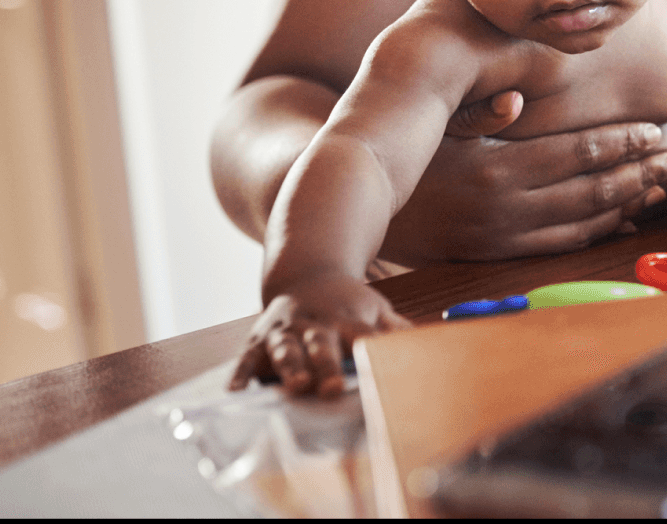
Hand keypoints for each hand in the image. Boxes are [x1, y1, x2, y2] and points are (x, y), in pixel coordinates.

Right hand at [228, 274, 410, 396]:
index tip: (374, 374)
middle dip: (325, 366)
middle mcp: (313, 324)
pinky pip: (247, 359)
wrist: (306, 274)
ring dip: (289, 368)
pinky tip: (235, 392)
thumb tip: (432, 344)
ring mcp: (284, 332)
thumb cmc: (347, 303)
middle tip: (330, 387)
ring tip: (294, 385)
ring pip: (284, 350)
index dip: (366, 355)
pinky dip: (240, 375)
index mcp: (346, 319)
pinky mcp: (258, 341)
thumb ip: (397, 330)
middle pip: (321, 345)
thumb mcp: (375, 309)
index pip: (359, 337)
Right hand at [376, 94, 666, 263]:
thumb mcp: (436, 124)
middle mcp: (508, 208)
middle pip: (590, 190)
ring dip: (626, 204)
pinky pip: (562, 245)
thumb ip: (477, 110)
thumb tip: (516, 100)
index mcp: (497, 169)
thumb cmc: (409, 154)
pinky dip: (598, 231)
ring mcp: (506, 236)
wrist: (371, 212)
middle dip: (638, 174)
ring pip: (583, 221)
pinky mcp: (501, 255)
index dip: (619, 143)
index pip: (575, 154)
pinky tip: (623, 216)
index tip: (653, 131)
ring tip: (660, 186)